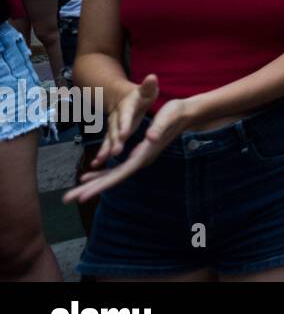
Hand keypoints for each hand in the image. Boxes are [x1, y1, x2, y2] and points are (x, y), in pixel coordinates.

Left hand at [65, 82, 193, 203]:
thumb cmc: (175, 113)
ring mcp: (137, 160)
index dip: (101, 184)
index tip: (84, 195)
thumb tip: (151, 137)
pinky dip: (100, 174)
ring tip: (72, 194)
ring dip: (92, 185)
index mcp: (144, 154)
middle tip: (68, 199)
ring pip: (112, 177)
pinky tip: (88, 175)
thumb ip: (159, 128)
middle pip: (112, 180)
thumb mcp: (168, 116)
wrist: (185, 114)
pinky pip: (115, 169)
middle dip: (90, 189)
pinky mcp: (135, 155)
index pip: (120, 174)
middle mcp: (140, 161)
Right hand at [86, 75, 158, 170]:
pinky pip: (106, 144)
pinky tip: (96, 163)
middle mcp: (117, 116)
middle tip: (116, 151)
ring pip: (108, 138)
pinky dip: (102, 153)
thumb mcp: (146, 90)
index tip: (124, 134)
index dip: (124, 124)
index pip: (125, 115)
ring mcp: (113, 125)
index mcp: (127, 106)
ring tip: (100, 160)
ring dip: (105, 149)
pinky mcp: (112, 134)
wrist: (122, 97)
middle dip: (115, 140)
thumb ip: (148, 86)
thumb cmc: (140, 95)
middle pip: (115, 129)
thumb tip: (152, 77)